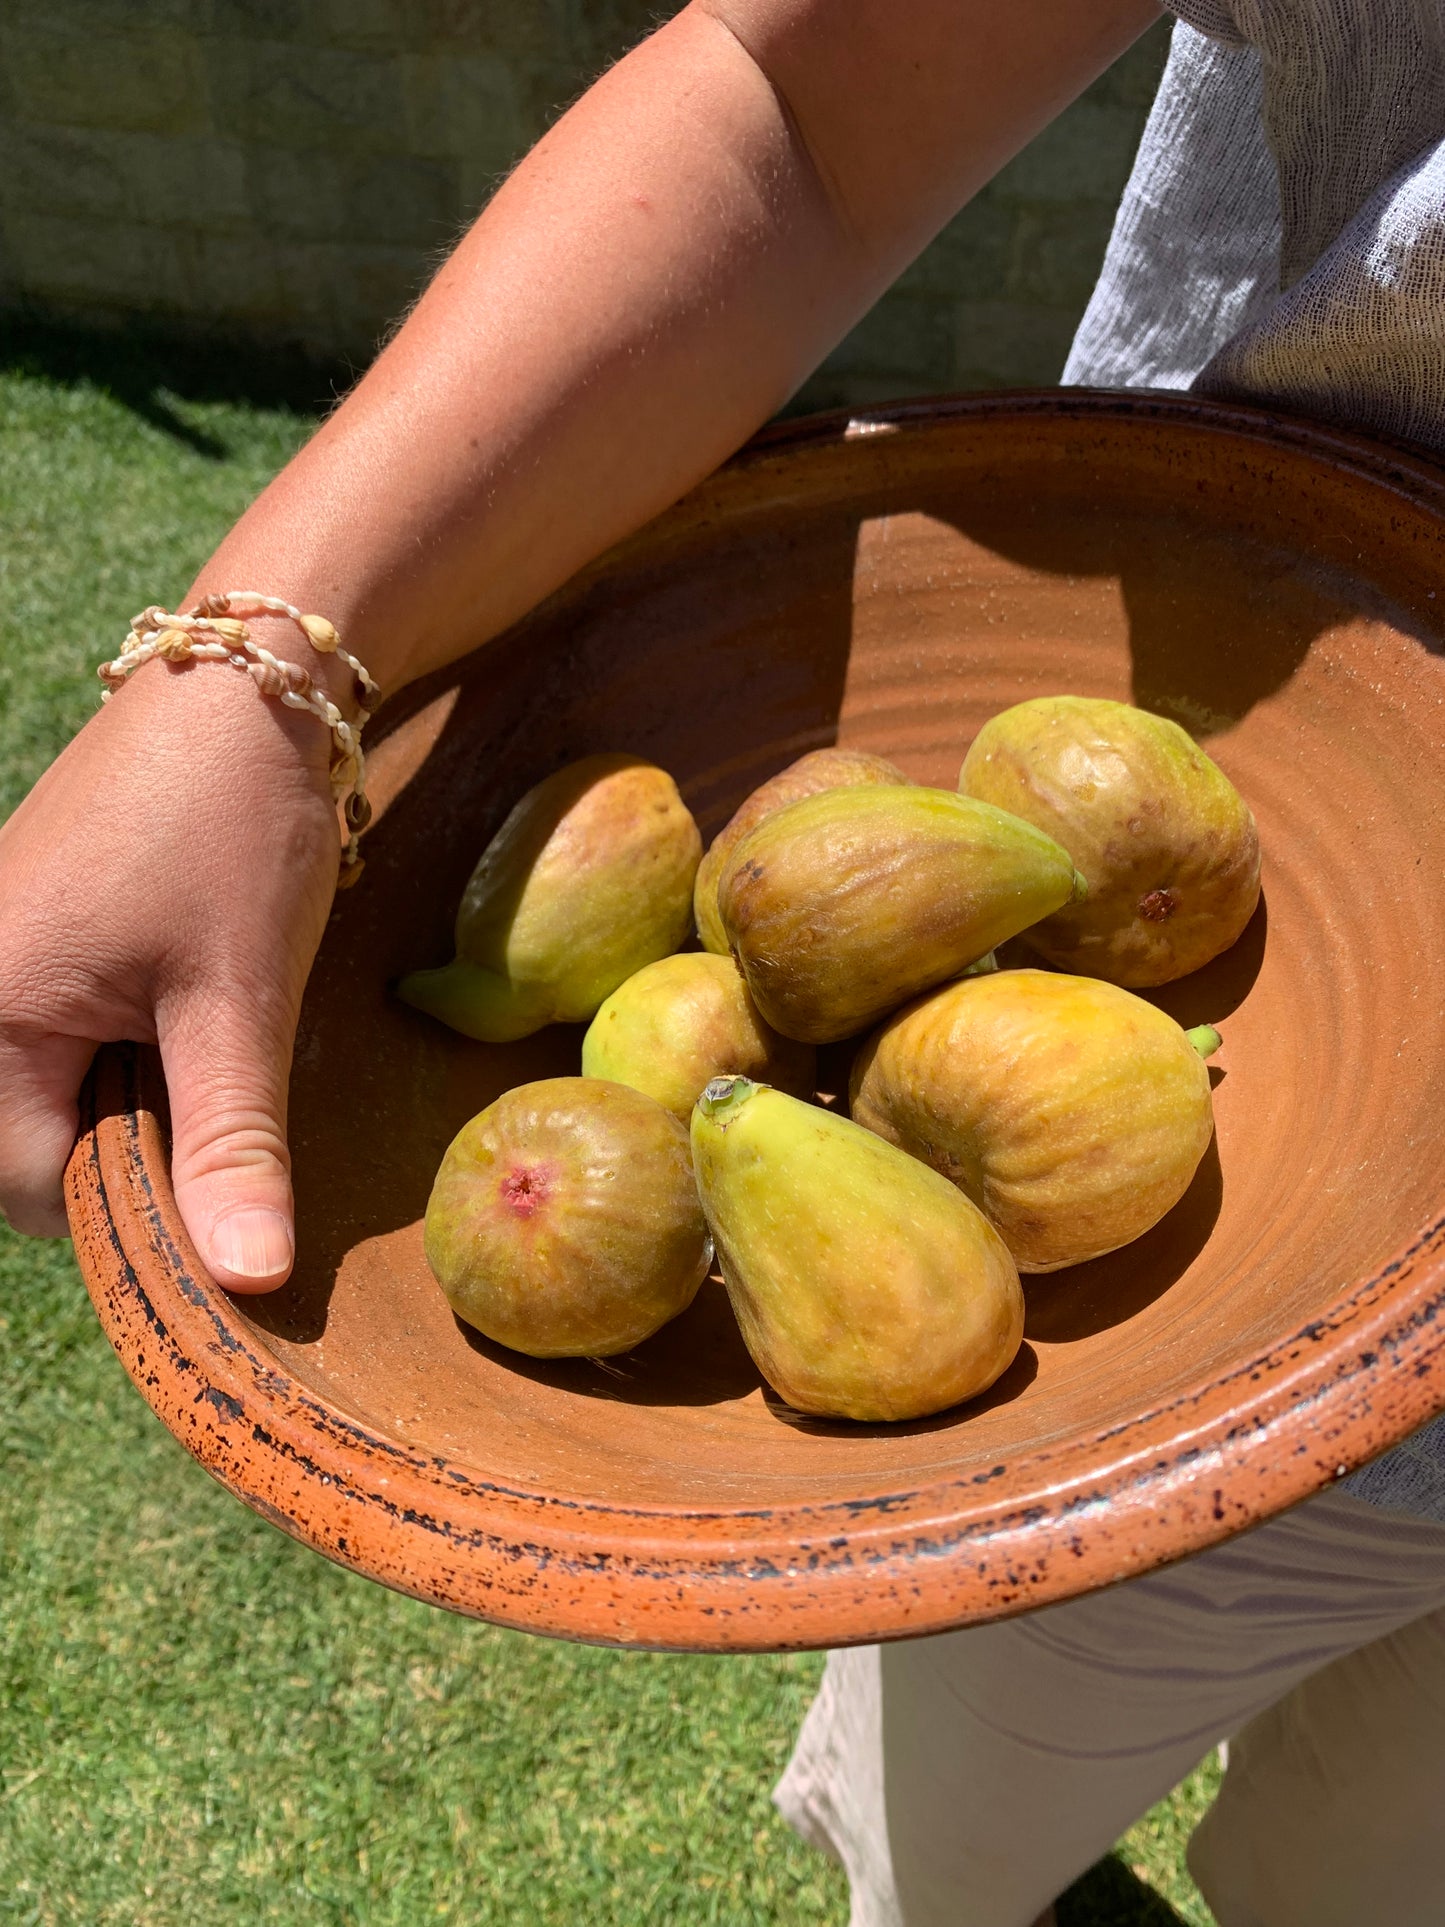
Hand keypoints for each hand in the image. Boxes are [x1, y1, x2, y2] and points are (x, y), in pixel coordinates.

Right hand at [0, 649, 343, 1291]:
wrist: (248, 679)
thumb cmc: (234, 829)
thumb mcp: (241, 999)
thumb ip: (230, 1144)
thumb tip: (242, 1281)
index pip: (34, 1190)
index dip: (143, 1201)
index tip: (229, 1166)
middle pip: (33, 1145)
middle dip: (138, 1139)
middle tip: (220, 1065)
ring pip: (58, 1090)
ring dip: (145, 1088)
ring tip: (210, 1018)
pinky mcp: (35, 933)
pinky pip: (65, 1033)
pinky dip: (136, 1041)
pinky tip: (191, 993)